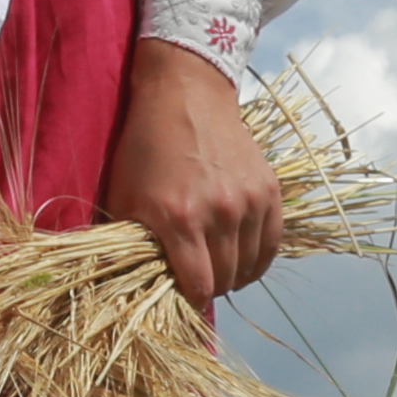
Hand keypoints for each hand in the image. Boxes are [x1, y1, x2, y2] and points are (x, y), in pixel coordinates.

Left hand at [100, 39, 280, 305]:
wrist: (186, 96)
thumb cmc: (146, 147)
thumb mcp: (125, 195)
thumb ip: (129, 243)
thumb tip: (135, 283)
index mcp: (179, 218)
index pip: (199, 287)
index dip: (189, 300)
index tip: (179, 296)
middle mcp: (220, 213)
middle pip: (226, 280)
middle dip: (210, 286)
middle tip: (196, 277)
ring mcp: (250, 201)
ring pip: (250, 266)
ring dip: (234, 274)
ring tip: (217, 266)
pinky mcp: (269, 191)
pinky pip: (272, 244)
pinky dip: (257, 258)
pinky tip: (242, 258)